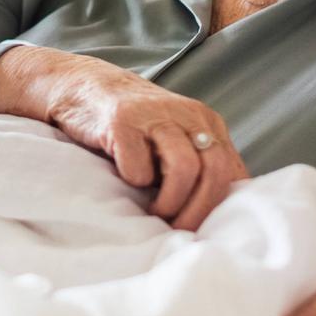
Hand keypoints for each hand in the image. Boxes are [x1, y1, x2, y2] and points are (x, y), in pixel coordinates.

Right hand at [41, 52, 250, 230]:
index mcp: (206, 122)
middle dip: (199, 209)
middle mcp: (188, 115)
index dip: (221, 206)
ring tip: (155, 212)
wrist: (83, 86)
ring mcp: (155, 116)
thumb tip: (223, 213)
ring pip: (185, 168)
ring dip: (171, 201)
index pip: (232, 170)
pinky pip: (139, 167)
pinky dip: (135, 182)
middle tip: (179, 228)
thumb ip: (201, 164)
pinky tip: (126, 178)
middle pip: (215, 169)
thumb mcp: (177, 138)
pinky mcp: (123, 122)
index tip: (203, 228)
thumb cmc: (134, 127)